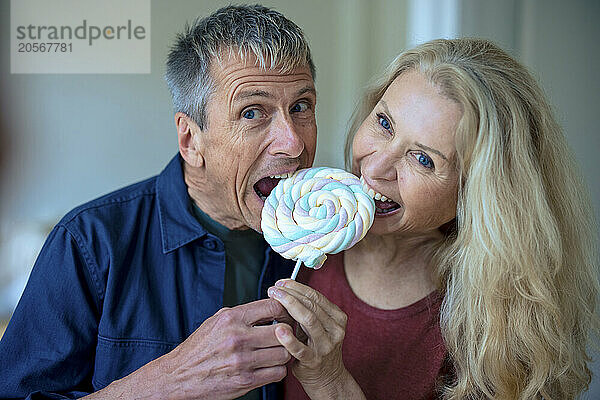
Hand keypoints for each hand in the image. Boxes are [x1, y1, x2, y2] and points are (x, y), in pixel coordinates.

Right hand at [84, 299, 292, 399]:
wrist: (180, 376)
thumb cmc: (199, 347)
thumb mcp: (217, 320)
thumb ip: (243, 313)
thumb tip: (268, 306)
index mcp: (232, 318)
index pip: (273, 308)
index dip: (285, 310)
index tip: (285, 314)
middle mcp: (238, 338)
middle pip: (283, 331)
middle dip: (287, 332)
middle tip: (287, 334)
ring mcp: (243, 361)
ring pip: (283, 353)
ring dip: (284, 352)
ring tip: (278, 350)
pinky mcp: (245, 381)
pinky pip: (277, 373)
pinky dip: (278, 369)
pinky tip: (271, 365)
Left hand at [268, 279, 356, 397]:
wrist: (327, 378)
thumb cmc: (317, 347)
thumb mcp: (318, 326)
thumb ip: (307, 310)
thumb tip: (284, 288)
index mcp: (337, 318)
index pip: (316, 296)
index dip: (298, 287)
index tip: (282, 282)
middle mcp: (335, 330)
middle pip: (312, 305)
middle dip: (291, 293)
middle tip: (274, 288)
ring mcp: (326, 346)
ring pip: (309, 320)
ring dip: (289, 306)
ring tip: (274, 299)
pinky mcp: (314, 361)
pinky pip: (301, 348)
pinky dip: (289, 338)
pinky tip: (278, 330)